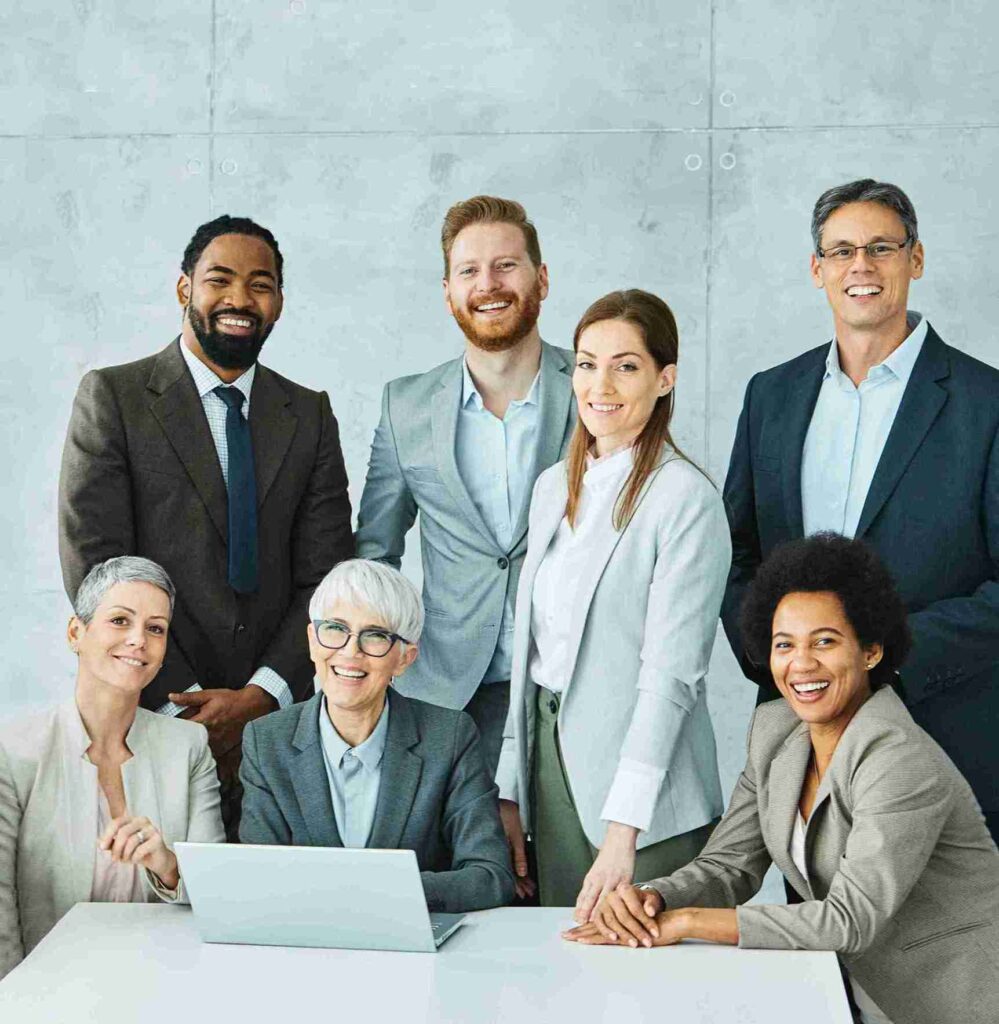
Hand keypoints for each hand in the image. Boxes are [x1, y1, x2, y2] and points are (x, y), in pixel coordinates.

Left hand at [98, 815, 178, 890]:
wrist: (156, 860)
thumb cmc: (138, 851)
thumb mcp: (122, 847)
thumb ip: (111, 843)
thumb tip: (99, 842)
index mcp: (133, 820)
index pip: (117, 822)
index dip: (107, 835)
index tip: (102, 848)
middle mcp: (143, 821)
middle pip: (123, 832)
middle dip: (116, 848)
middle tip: (115, 859)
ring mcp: (152, 829)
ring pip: (131, 841)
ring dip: (125, 855)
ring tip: (126, 860)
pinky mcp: (158, 839)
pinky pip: (140, 850)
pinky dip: (134, 858)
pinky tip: (136, 859)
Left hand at [167, 685, 274, 754]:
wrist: (249, 707)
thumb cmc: (229, 700)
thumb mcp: (209, 695)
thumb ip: (189, 698)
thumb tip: (171, 697)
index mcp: (203, 721)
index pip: (181, 728)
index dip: (172, 728)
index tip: (165, 727)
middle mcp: (208, 734)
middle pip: (188, 740)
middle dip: (180, 738)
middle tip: (171, 736)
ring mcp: (216, 742)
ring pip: (197, 747)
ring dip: (191, 745)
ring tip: (184, 742)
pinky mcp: (222, 747)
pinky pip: (208, 752)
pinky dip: (202, 749)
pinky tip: (199, 746)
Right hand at [499, 799, 535, 898]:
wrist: (491, 800)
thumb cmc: (504, 813)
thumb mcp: (516, 834)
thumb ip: (519, 854)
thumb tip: (522, 872)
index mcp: (502, 852)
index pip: (510, 874)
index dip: (517, 886)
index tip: (523, 894)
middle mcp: (498, 852)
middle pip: (508, 872)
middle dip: (518, 884)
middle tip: (527, 893)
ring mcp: (497, 847)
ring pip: (507, 866)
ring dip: (517, 877)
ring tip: (526, 885)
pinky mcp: (497, 842)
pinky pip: (506, 857)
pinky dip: (513, 866)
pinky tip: (518, 870)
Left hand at [563, 909, 685, 947]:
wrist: (671, 922)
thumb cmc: (656, 924)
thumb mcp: (638, 925)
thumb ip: (626, 925)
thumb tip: (613, 932)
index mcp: (619, 910)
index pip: (599, 920)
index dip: (585, 926)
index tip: (573, 932)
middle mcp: (617, 910)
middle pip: (595, 923)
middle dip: (579, 930)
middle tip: (565, 936)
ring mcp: (620, 920)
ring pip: (598, 928)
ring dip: (583, 935)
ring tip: (570, 938)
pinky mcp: (624, 931)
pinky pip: (606, 935)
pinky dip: (593, 938)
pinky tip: (583, 940)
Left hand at [574, 822, 637, 923]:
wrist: (619, 840)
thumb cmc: (609, 856)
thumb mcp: (597, 871)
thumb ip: (592, 887)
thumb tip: (584, 903)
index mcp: (591, 877)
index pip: (583, 896)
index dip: (579, 909)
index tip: (575, 920)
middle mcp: (599, 878)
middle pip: (590, 898)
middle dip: (585, 912)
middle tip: (580, 924)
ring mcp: (612, 879)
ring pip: (603, 898)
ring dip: (599, 911)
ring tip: (595, 922)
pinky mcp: (624, 879)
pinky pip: (620, 894)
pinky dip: (618, 904)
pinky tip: (618, 912)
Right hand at [591, 883, 664, 946]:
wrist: (631, 901)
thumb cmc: (642, 902)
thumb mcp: (650, 899)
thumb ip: (651, 904)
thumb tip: (650, 912)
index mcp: (625, 889)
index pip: (635, 908)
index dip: (646, 922)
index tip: (656, 933)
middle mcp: (612, 895)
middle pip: (623, 916)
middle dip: (637, 931)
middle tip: (647, 942)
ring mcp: (603, 904)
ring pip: (612, 921)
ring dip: (623, 934)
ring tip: (634, 944)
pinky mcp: (597, 913)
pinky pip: (599, 923)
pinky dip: (606, 932)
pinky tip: (615, 939)